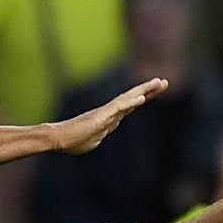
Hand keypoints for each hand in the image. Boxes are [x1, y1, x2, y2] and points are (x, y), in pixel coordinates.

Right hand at [52, 79, 167, 154]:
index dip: (143, 97)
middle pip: (132, 98)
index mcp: (110, 118)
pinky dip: (130, 102)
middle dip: (149, 90)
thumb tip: (102, 133)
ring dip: (144, 90)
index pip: (130, 105)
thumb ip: (101, 133)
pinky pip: (118, 107)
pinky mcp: (101, 116)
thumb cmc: (74, 140)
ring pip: (128, 98)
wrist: (59, 139)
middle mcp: (110, 112)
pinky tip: (142, 97)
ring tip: (159, 83)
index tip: (155, 91)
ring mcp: (106, 113)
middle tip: (164, 81)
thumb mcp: (93, 139)